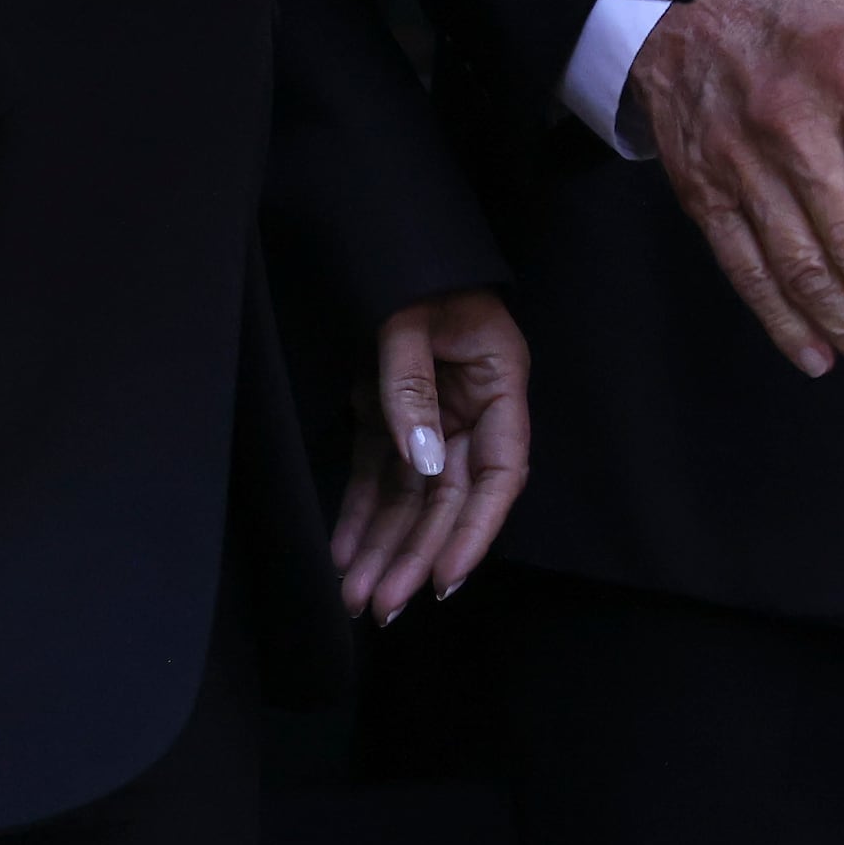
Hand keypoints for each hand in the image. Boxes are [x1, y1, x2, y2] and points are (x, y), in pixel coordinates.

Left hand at [328, 288, 530, 622]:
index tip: (444, 577)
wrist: (380, 238)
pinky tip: (342, 557)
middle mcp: (470, 410)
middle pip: (449, 498)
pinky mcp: (388, 417)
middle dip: (415, 555)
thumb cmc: (409, 270)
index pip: (500, 473)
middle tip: (382, 606)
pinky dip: (359, 517)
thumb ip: (412, 388)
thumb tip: (425, 461)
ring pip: (411, 498)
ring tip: (356, 600)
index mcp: (499, 384)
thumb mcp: (410, 319)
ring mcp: (429, 417)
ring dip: (384, 549)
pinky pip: (377, 477)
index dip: (476, 530)